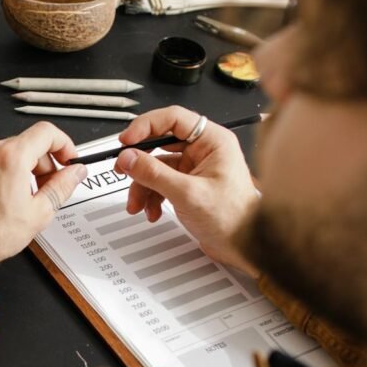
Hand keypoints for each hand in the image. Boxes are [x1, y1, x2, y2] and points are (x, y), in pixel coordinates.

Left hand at [0, 122, 87, 273]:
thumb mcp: (39, 213)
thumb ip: (62, 186)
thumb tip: (74, 173)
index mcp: (11, 158)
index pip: (46, 132)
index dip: (63, 144)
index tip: (66, 159)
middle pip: (24, 144)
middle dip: (41, 163)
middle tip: (46, 187)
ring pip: (2, 155)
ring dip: (18, 171)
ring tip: (19, 200)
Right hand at [114, 106, 260, 276]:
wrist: (243, 247)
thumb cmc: (233, 218)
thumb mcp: (187, 193)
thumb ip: (154, 174)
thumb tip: (129, 157)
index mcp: (212, 141)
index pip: (173, 119)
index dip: (146, 127)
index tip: (126, 141)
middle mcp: (204, 150)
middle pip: (160, 143)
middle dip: (139, 161)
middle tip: (123, 168)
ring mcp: (195, 168)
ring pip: (156, 166)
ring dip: (142, 185)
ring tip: (137, 203)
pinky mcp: (187, 185)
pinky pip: (159, 182)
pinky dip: (150, 196)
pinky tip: (151, 210)